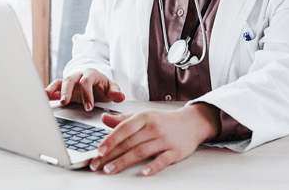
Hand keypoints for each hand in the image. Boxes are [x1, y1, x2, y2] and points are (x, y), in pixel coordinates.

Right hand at [44, 68, 124, 110]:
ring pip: (60, 82)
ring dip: (54, 89)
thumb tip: (121, 97)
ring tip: (46, 97)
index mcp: (91, 74)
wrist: (96, 82)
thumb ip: (115, 92)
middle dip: (67, 90)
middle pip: (70, 79)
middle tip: (65, 102)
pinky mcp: (63, 87)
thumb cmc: (103, 86)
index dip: (87, 94)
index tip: (88, 107)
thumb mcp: (111, 88)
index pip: (87, 81)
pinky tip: (41, 98)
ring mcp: (70, 81)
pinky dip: (48, 92)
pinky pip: (54, 87)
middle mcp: (78, 75)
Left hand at [88, 103, 220, 175]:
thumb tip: (103, 118)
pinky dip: (153, 167)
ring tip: (110, 170)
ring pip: (141, 152)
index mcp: (144, 117)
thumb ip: (123, 119)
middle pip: (129, 143)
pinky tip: (143, 173)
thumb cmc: (164, 121)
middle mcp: (153, 127)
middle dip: (111, 155)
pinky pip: (162, 160)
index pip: (124, 129)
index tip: (98, 150)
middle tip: (97, 165)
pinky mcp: (175, 151)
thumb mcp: (144, 116)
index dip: (110, 140)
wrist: (191, 123)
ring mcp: (165, 140)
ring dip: (124, 162)